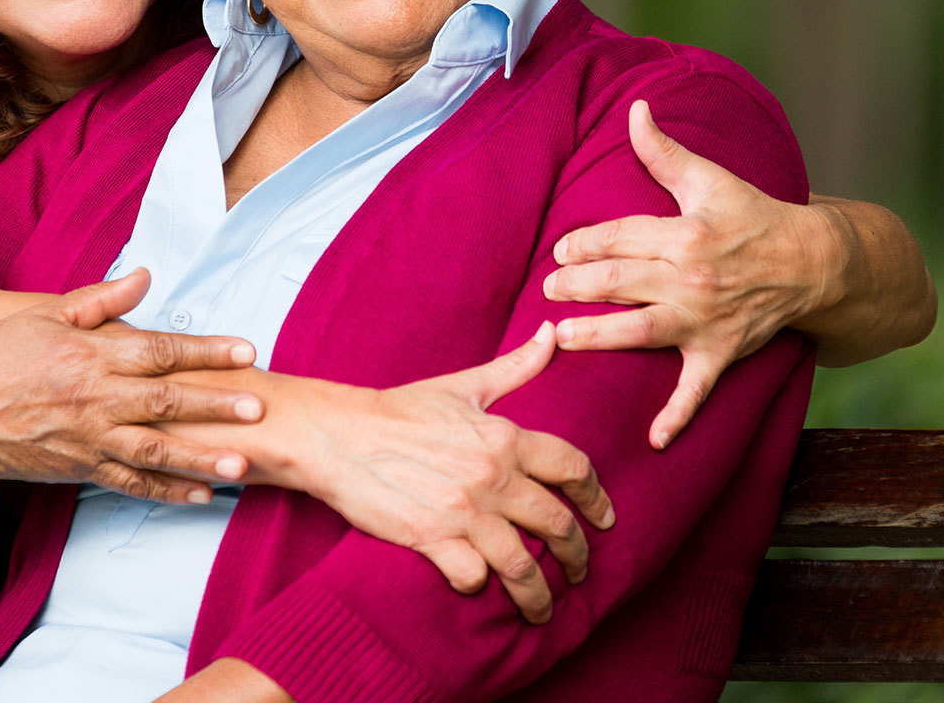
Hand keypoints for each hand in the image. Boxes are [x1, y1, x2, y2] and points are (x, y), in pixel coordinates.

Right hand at [0, 270, 266, 503]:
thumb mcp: (44, 315)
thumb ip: (100, 300)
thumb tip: (146, 276)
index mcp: (90, 355)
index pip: (159, 351)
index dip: (205, 351)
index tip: (247, 350)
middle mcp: (96, 400)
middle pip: (166, 402)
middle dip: (216, 406)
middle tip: (259, 408)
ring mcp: (90, 439)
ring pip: (155, 453)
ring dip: (201, 459)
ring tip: (243, 465)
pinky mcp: (82, 470)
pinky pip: (132, 485)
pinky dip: (168, 493)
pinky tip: (204, 496)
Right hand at [279, 323, 614, 624]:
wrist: (338, 435)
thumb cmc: (399, 410)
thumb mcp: (464, 386)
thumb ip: (515, 367)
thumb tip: (552, 334)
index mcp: (505, 437)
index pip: (573, 468)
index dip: (597, 497)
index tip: (605, 519)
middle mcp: (492, 476)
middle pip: (556, 524)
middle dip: (576, 555)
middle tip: (581, 571)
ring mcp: (463, 510)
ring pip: (521, 563)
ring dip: (538, 593)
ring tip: (544, 607)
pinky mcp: (431, 538)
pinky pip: (472, 575)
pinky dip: (480, 586)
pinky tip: (480, 586)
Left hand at [543, 99, 849, 448]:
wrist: (812, 263)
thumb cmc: (754, 217)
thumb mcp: (711, 180)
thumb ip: (664, 151)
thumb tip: (635, 109)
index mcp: (686, 234)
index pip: (623, 237)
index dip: (587, 243)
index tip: (560, 251)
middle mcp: (692, 279)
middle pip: (623, 281)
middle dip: (580, 285)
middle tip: (548, 289)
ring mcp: (705, 320)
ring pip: (642, 331)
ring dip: (600, 336)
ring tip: (562, 336)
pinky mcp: (720, 352)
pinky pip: (696, 390)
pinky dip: (677, 416)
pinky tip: (653, 440)